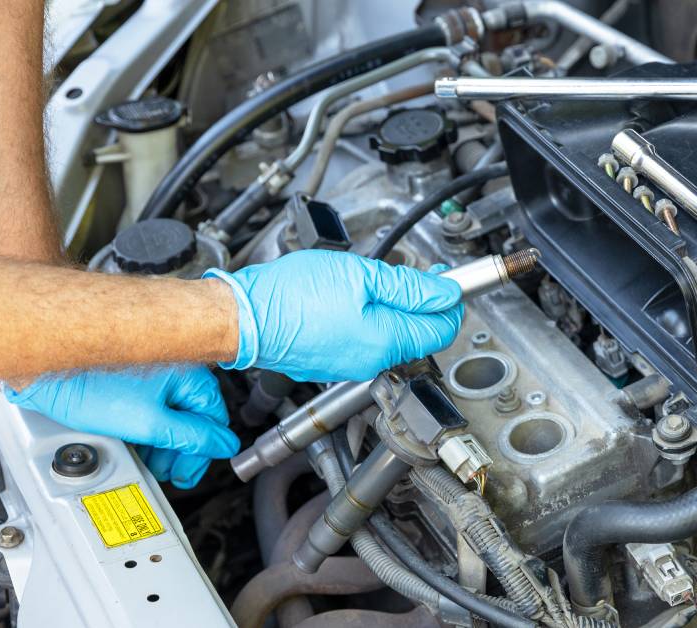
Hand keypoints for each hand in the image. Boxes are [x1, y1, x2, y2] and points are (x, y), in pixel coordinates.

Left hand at [5, 366, 239, 488]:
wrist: (48, 375)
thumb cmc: (90, 388)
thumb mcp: (150, 423)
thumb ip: (192, 437)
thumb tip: (224, 445)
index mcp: (189, 374)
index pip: (213, 420)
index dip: (202, 452)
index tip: (187, 472)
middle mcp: (176, 369)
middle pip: (193, 419)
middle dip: (180, 451)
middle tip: (168, 472)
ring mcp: (155, 374)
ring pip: (172, 416)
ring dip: (163, 443)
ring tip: (147, 460)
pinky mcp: (135, 381)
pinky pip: (153, 409)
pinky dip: (147, 429)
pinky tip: (135, 443)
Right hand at [206, 250, 462, 381]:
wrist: (244, 317)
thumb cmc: (290, 296)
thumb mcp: (360, 276)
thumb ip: (409, 287)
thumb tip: (445, 293)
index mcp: (385, 342)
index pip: (441, 329)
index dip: (452, 302)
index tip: (450, 280)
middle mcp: (372, 362)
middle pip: (419, 334)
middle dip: (426, 303)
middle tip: (423, 273)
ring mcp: (351, 364)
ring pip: (392, 335)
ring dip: (398, 308)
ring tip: (384, 280)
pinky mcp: (333, 360)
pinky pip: (367, 339)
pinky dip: (373, 318)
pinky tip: (358, 296)